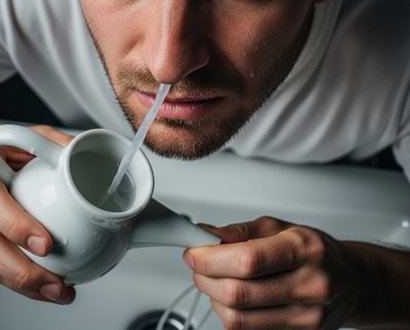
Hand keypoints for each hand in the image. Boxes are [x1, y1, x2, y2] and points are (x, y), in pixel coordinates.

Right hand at [0, 119, 75, 303]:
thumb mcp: (22, 134)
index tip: (45, 243)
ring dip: (21, 284)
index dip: (15, 224)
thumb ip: (51, 141)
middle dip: (22, 271)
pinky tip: (39, 287)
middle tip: (56, 282)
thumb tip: (83, 152)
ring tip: (56, 292)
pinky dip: (14, 280)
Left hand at [183, 216, 409, 328]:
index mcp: (304, 250)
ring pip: (239, 319)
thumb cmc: (315, 250)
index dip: (211, 259)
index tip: (194, 253)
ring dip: (214, 298)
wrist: (352, 281)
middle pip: (238, 293)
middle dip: (205, 279)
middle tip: (197, 265)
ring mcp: (307, 319)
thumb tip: (206, 235)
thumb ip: (240, 232)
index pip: (248, 261)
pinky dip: (231, 314)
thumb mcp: (280, 227)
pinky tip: (233, 297)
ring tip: (214, 280)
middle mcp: (310, 286)